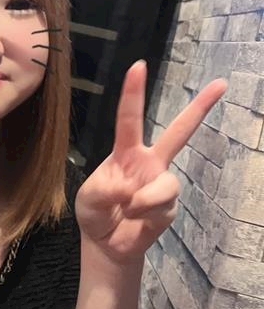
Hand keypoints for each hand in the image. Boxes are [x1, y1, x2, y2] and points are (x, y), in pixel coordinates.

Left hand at [75, 60, 227, 263]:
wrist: (106, 243)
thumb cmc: (95, 212)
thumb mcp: (88, 198)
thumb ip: (103, 188)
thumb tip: (129, 189)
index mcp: (125, 152)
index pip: (129, 118)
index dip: (133, 92)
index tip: (139, 65)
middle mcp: (149, 162)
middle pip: (178, 132)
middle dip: (200, 108)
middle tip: (221, 84)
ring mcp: (161, 183)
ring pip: (167, 183)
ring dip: (144, 199)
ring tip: (128, 209)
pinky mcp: (169, 207)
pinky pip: (163, 206)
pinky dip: (144, 213)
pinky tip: (135, 219)